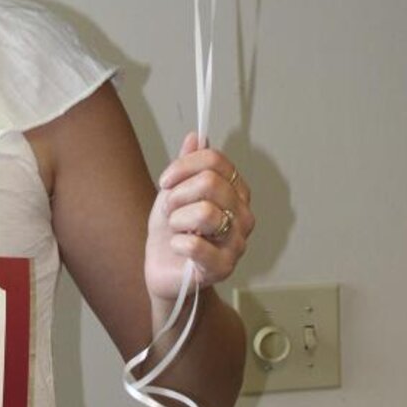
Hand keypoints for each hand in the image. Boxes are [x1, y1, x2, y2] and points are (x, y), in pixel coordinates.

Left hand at [145, 133, 253, 303]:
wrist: (163, 269)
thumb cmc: (172, 231)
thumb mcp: (173, 192)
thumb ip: (187, 165)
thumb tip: (197, 136)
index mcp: (235, 192)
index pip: (216, 161)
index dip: (184, 166)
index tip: (165, 180)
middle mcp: (243, 215)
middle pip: (211, 182)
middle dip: (178, 194)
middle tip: (170, 209)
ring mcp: (237, 243)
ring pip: (206, 212)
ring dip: (177, 219)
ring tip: (175, 229)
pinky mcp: (223, 268)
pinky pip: (197, 246)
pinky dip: (177, 243)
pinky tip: (177, 246)